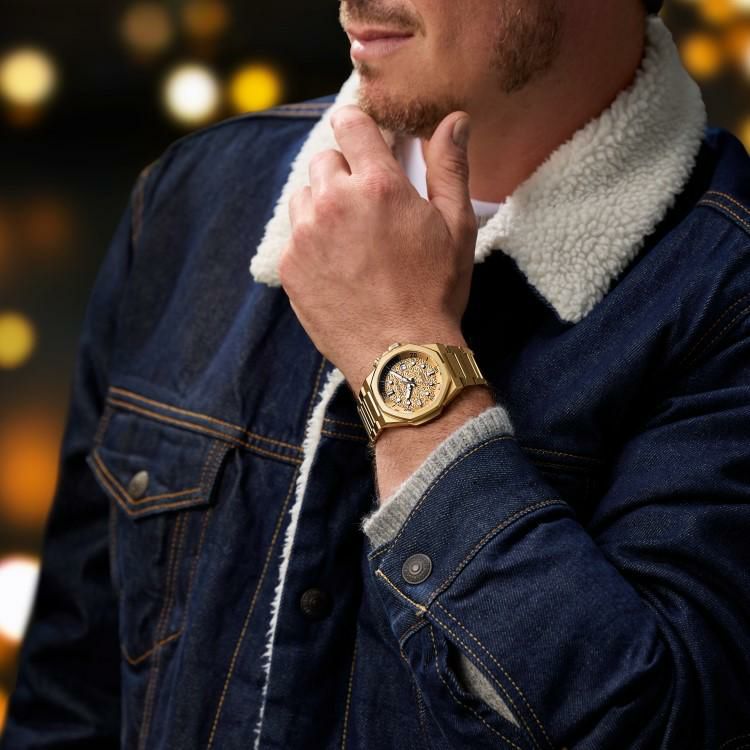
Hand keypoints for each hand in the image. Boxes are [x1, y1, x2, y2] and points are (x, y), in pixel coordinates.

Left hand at [279, 104, 476, 391]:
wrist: (401, 355)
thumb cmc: (435, 292)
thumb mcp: (457, 227)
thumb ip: (450, 167)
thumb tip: (454, 119)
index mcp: (378, 185)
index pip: (350, 124)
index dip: (358, 128)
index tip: (364, 141)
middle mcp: (334, 203)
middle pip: (325, 160)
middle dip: (345, 172)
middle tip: (368, 205)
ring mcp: (306, 235)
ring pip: (304, 196)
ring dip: (323, 204)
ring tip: (351, 237)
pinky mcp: (290, 266)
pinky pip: (294, 236)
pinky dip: (311, 241)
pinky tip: (338, 266)